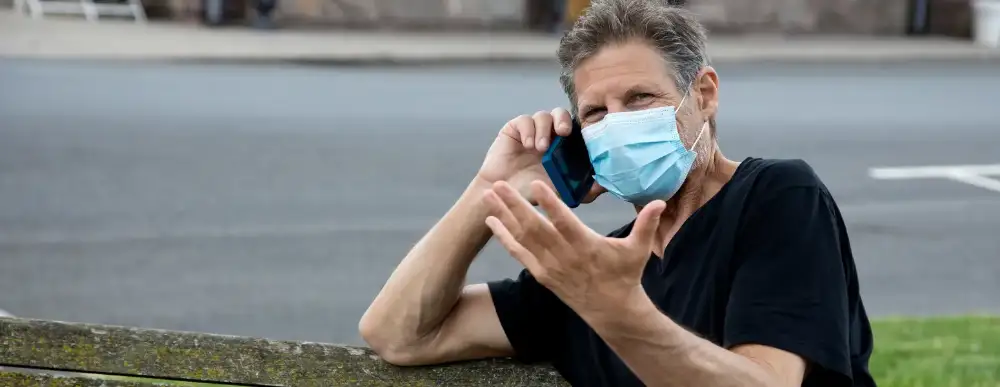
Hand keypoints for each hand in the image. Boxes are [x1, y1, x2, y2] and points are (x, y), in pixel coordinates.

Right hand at [476, 109, 604, 204]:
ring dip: (544, 130)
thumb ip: (582, 190)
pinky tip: (528, 145)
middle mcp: (549, 135)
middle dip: (564, 120)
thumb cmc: (531, 192)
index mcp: (563, 147)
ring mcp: (532, 131)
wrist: (501, 195)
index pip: (576, 129)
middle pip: (562, 115)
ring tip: (540, 149)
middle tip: (564, 132)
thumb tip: (605, 185)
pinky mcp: (515, 129)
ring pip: (544, 116)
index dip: (581, 128)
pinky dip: (529, 131)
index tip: (583, 137)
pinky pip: (525, 120)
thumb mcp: (560, 192)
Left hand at [482, 180, 665, 313]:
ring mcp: (550, 266)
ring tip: (488, 196)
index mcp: (586, 246)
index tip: (534, 184)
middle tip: (497, 183)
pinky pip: (519, 253)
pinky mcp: (542, 274)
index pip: (564, 221)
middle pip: (534, 227)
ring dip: (503, 216)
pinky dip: (504, 237)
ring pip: (522, 238)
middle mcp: (564, 256)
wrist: (611, 311)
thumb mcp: (638, 250)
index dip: (549, 203)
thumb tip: (660, 202)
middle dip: (514, 205)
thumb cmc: (625, 276)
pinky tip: (491, 221)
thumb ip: (646, 225)